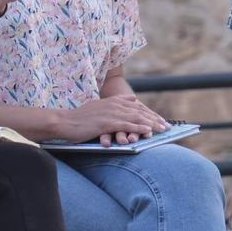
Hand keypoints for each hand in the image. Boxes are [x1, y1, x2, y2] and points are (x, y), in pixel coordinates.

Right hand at [54, 95, 169, 144]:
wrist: (64, 122)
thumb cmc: (80, 118)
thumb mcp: (98, 106)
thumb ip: (115, 103)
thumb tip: (131, 98)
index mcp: (112, 101)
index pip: (136, 106)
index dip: (150, 113)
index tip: (161, 120)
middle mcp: (113, 105)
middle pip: (139, 111)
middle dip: (155, 119)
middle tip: (168, 126)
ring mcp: (110, 113)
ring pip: (135, 118)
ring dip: (151, 124)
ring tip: (162, 130)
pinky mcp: (106, 123)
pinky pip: (126, 125)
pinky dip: (138, 128)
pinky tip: (148, 132)